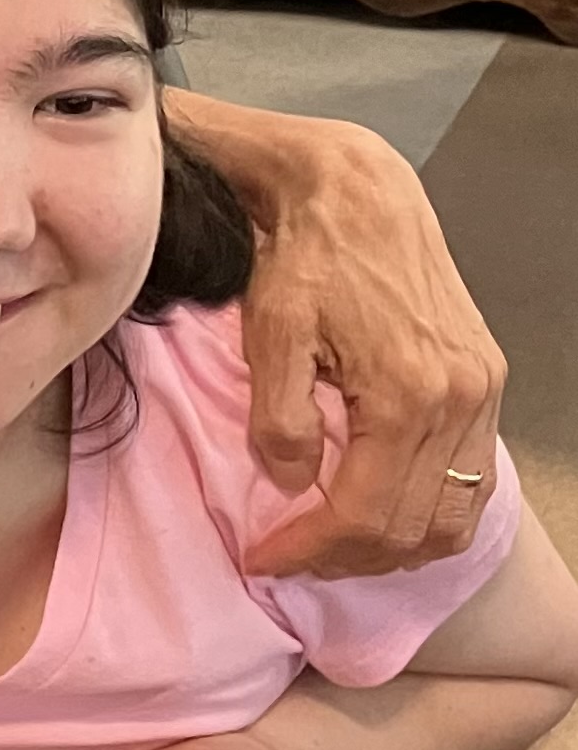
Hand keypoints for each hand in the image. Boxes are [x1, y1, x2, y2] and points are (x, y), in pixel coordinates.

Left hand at [234, 116, 503, 579]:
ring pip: (454, 515)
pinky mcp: (485, 379)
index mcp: (409, 394)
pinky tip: (381, 508)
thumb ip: (279, 420)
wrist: (354, 191)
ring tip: (333, 543)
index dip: (308, 550)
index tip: (262, 558)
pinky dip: (430, 511)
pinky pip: (472, 477)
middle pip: (413, 529)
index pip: (364, 515)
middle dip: (346, 557)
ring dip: (393, 545)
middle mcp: (461, 398)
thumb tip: (292, 485)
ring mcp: (482, 390)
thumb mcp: (271, 335)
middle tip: (291, 555)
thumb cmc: (305, 258)